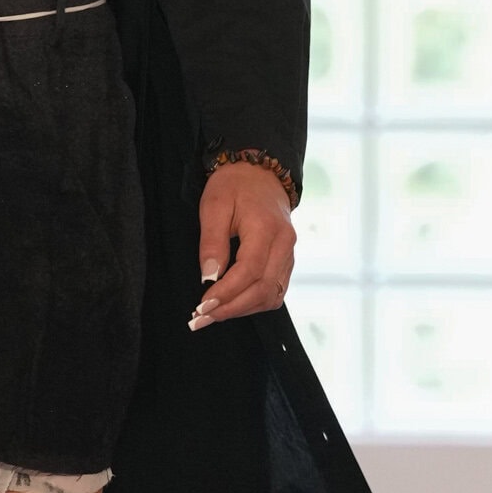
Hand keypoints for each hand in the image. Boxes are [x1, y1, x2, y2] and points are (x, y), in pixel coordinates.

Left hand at [188, 162, 295, 329]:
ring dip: (242, 310)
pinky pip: (275, 291)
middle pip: (263, 289)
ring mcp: (289, 255)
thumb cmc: (234, 186)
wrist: (260, 174)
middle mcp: (285, 244)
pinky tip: (232, 305)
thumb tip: (209, 278)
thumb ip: (211, 242)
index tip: (202, 306)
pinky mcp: (286, 261)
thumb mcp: (214, 206)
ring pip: (272, 295)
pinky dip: (254, 303)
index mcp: (268, 228)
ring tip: (213, 315)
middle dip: (231, 309)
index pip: (250, 271)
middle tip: (201, 318)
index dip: (226, 293)